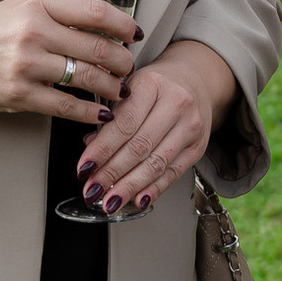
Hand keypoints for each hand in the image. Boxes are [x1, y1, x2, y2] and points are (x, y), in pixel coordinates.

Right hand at [0, 0, 138, 122]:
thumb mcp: (21, 8)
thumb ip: (58, 15)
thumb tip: (104, 28)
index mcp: (37, 5)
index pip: (95, 12)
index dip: (123, 24)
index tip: (135, 35)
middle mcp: (33, 32)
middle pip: (98, 48)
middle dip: (123, 62)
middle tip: (130, 69)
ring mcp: (26, 65)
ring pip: (86, 78)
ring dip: (111, 87)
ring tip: (119, 91)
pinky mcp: (19, 95)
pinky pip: (65, 106)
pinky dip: (89, 112)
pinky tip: (101, 114)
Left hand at [73, 43, 229, 215]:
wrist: (197, 79)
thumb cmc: (159, 84)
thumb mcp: (131, 87)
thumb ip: (112, 116)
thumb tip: (92, 149)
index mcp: (153, 84)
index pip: (124, 123)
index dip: (102, 149)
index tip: (84, 168)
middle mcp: (176, 104)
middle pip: (140, 146)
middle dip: (112, 173)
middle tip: (92, 189)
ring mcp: (190, 127)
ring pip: (156, 163)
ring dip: (130, 186)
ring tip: (110, 200)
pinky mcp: (198, 147)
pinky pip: (173, 173)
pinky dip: (153, 189)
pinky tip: (137, 199)